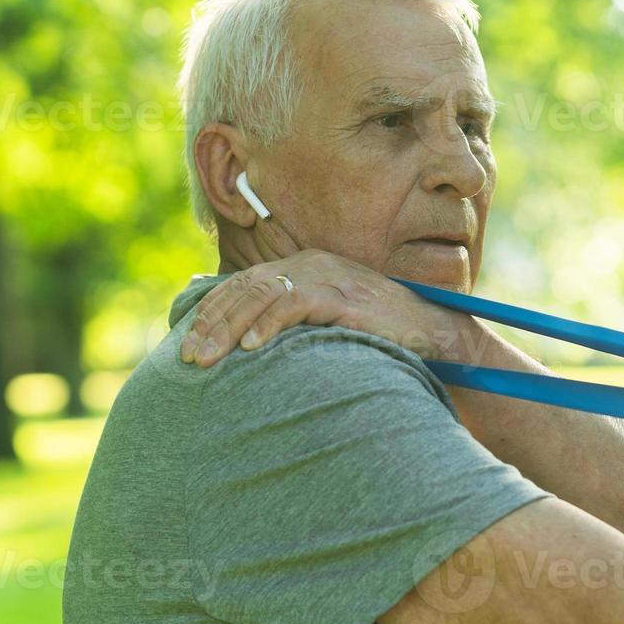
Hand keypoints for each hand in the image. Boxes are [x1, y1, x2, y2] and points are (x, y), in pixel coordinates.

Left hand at [179, 250, 482, 366]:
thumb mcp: (331, 327)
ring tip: (206, 358)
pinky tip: (251, 347)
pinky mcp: (345, 295)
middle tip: (186, 357)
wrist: (437, 337)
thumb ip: (297, 326)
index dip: (210, 313)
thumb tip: (251, 348)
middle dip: (210, 323)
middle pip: (245, 288)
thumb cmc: (384, 338)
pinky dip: (269, 324)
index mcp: (306, 268)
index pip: (244, 285)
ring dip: (228, 328)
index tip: (185, 345)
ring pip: (262, 295)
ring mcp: (329, 277)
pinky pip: (296, 304)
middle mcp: (313, 265)